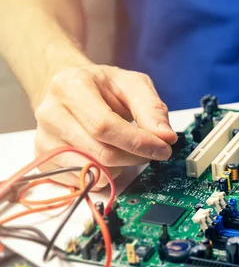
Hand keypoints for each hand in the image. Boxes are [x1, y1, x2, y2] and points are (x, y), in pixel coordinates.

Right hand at [34, 64, 177, 187]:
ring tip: (126, 148)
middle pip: (100, 153)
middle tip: (152, 150)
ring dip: (121, 167)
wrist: (73, 90)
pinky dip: (105, 175)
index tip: (163, 148)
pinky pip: (82, 181)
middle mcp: (50, 113)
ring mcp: (44, 139)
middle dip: (135, 157)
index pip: (104, 125)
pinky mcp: (45, 160)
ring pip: (93, 171)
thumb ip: (152, 108)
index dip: (137, 142)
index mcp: (70, 87)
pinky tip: (108, 156)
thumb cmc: (104, 87)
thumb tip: (166, 137)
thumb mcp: (133, 85)